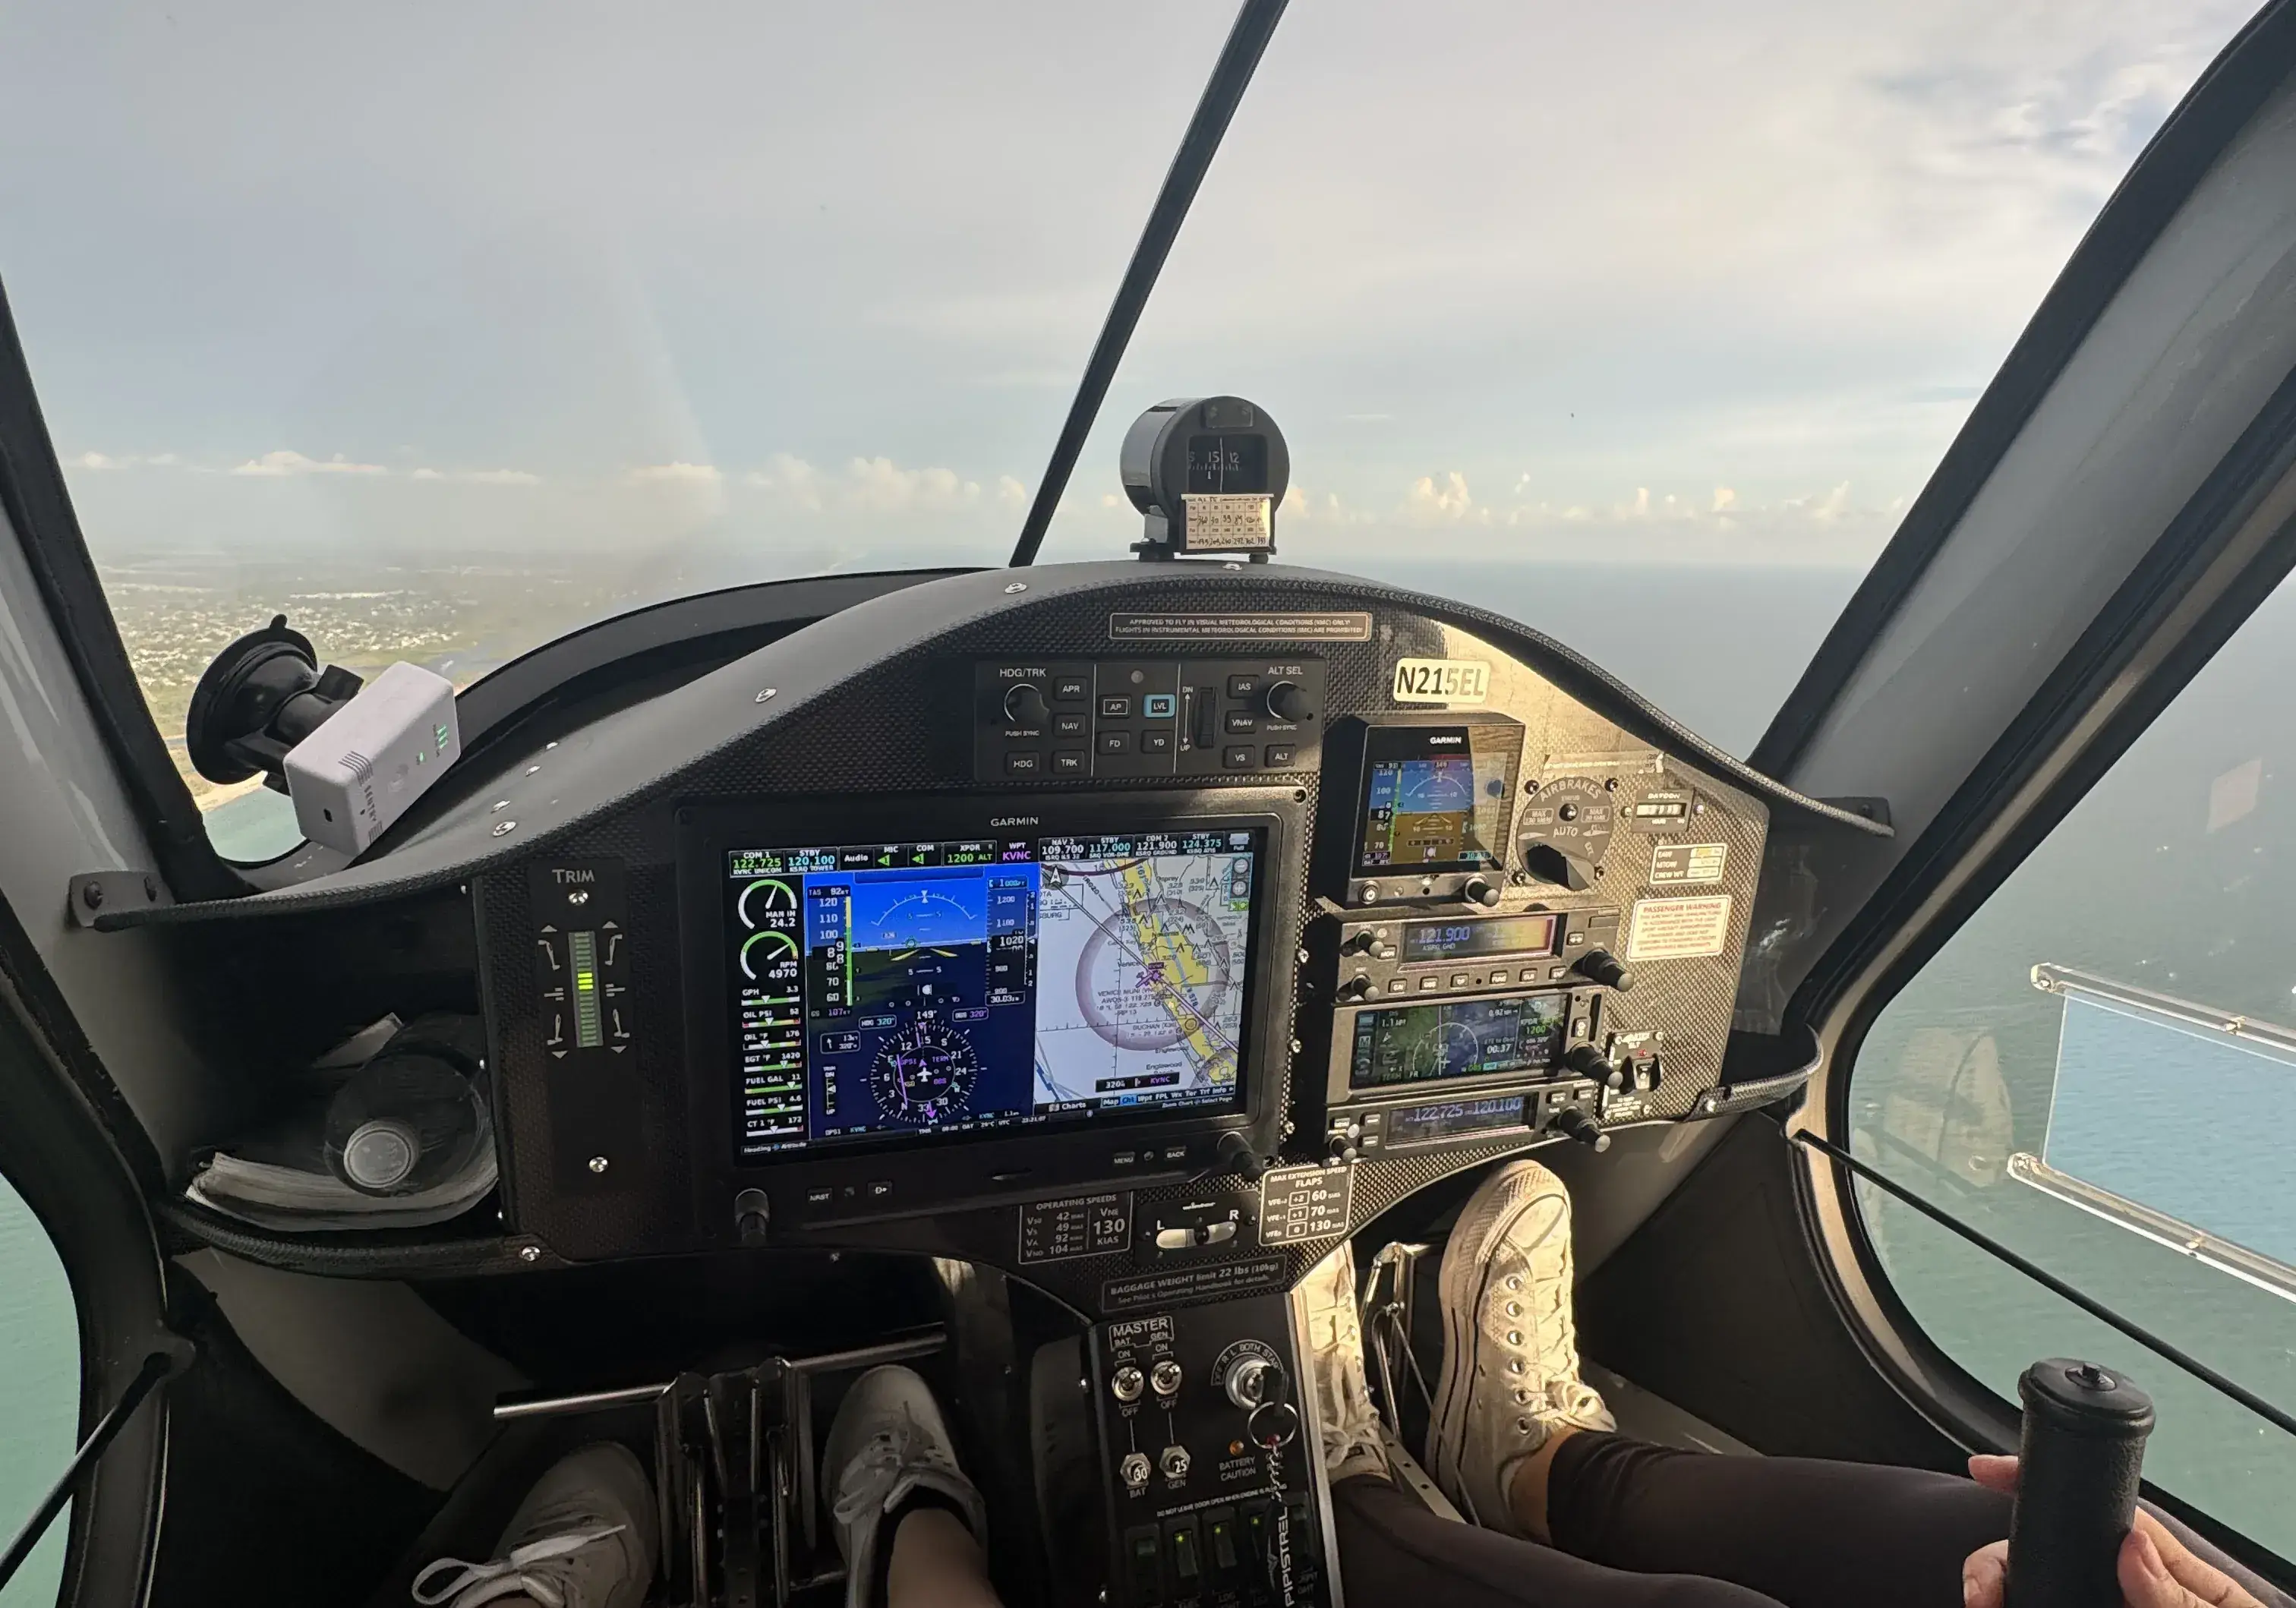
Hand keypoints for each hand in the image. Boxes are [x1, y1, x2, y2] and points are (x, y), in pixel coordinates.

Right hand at [1960, 1456, 2262, 1607]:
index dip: (2040, 1487)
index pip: (2099, 1517)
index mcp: (2168, 1575)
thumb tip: (2133, 1546)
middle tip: (1982, 1593)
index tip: (1990, 1472)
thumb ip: (2179, 1597)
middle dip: (1997, 1564)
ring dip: (1999, 1596)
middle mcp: (2126, 1595)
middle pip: (2044, 1557)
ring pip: (2034, 1594)